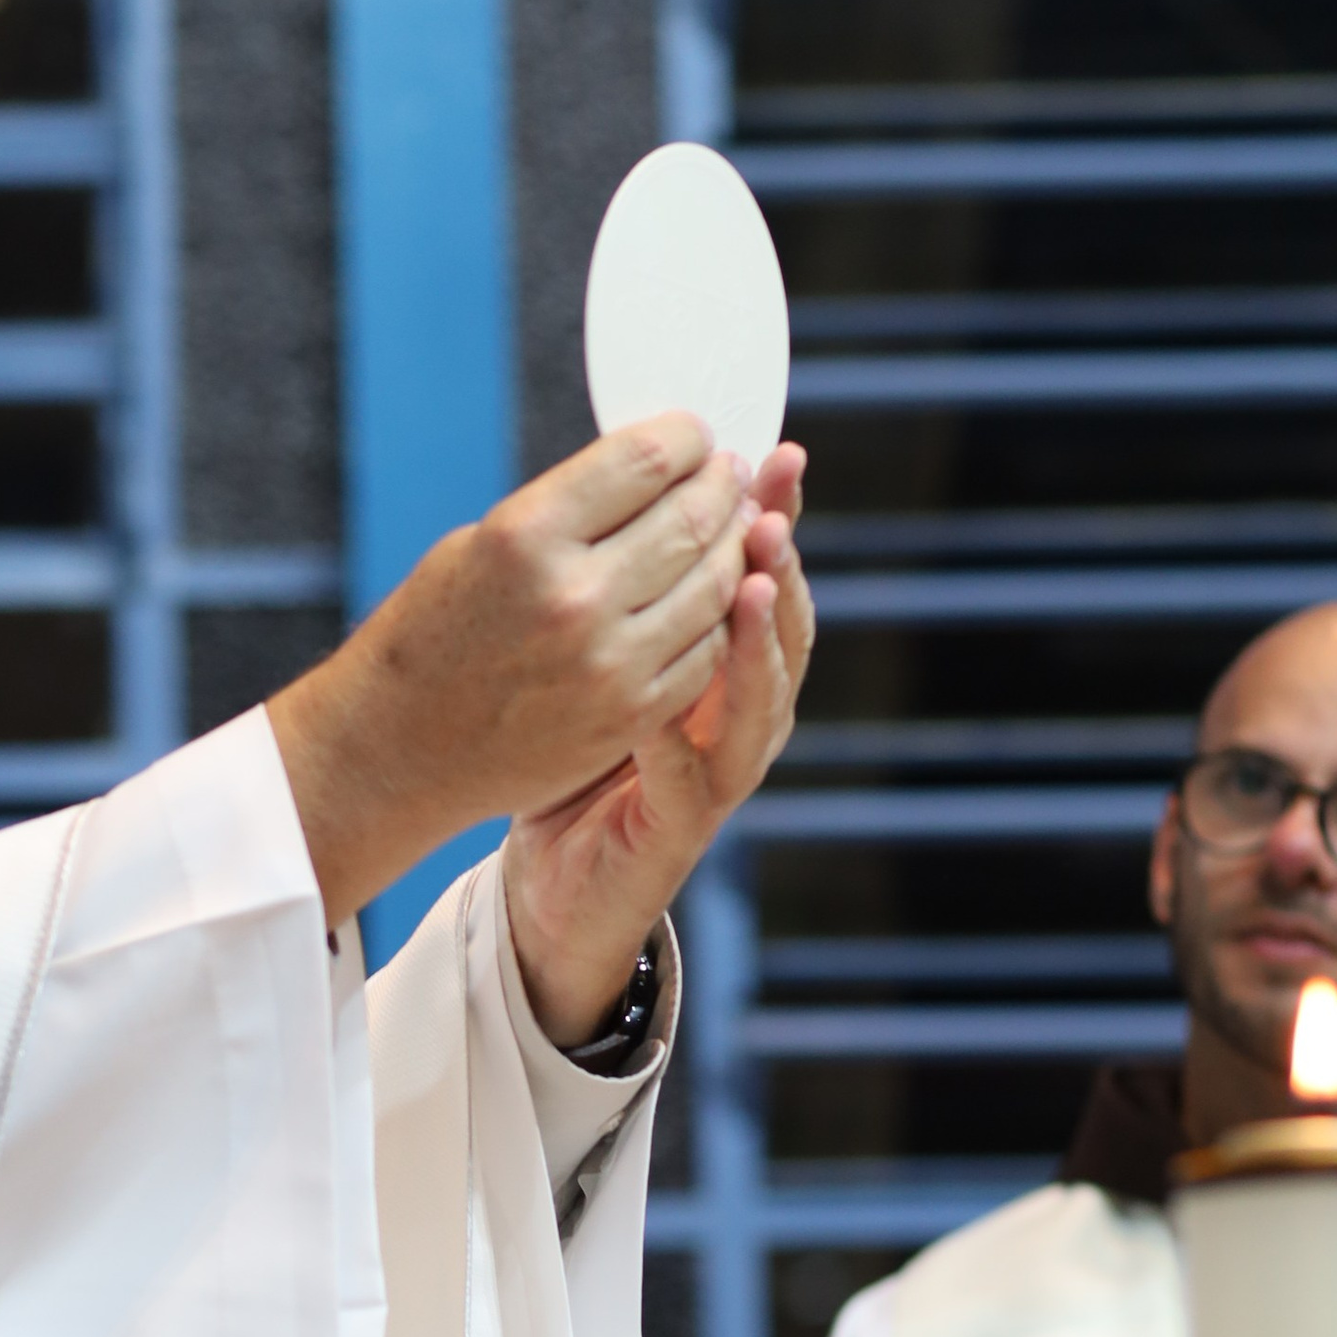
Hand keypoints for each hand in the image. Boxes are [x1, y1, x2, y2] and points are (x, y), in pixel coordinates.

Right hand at [264, 416, 756, 926]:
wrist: (400, 747)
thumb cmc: (435, 633)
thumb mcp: (481, 543)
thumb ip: (572, 508)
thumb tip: (660, 471)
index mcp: (526, 536)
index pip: (646, 460)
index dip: (686, 438)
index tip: (694, 437)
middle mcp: (573, 597)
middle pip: (691, 518)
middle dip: (720, 486)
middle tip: (726, 476)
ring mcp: (609, 664)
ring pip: (716, 584)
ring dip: (734, 546)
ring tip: (730, 528)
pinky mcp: (630, 714)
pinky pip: (708, 650)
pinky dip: (720, 615)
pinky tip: (713, 595)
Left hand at [503, 442, 813, 1043]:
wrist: (554, 882)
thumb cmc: (568, 754)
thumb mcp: (597, 656)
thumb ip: (623, 587)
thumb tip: (627, 480)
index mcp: (724, 662)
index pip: (764, 576)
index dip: (774, 518)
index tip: (771, 455)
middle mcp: (738, 714)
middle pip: (782, 629)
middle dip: (779, 564)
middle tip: (766, 508)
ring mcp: (720, 772)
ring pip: (762, 700)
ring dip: (757, 641)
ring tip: (749, 583)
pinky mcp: (684, 823)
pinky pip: (689, 773)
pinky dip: (675, 732)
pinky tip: (659, 695)